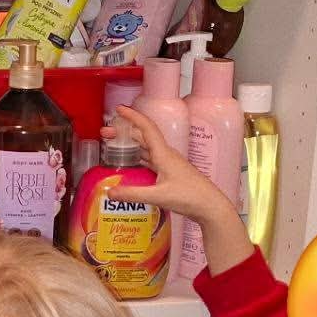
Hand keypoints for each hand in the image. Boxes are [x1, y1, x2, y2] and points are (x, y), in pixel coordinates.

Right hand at [107, 106, 238, 223]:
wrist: (211, 207)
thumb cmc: (189, 197)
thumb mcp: (158, 196)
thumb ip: (133, 194)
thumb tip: (109, 192)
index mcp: (164, 154)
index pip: (146, 128)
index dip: (132, 116)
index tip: (119, 109)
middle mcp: (166, 155)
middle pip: (143, 138)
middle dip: (124, 132)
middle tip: (106, 134)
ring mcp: (169, 164)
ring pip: (146, 149)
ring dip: (130, 146)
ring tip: (114, 147)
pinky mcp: (171, 174)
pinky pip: (151, 161)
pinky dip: (138, 159)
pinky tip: (130, 166)